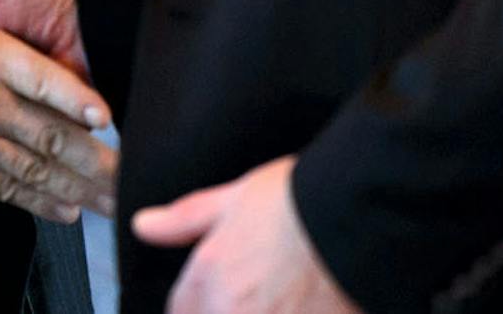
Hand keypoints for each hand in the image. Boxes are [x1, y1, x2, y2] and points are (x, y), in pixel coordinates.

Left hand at [132, 156, 359, 313]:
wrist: (358, 217)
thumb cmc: (297, 201)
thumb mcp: (232, 199)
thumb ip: (184, 220)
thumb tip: (144, 226)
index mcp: (210, 280)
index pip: (181, 311)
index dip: (197, 303)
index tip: (215, 296)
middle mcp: (233, 312)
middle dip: (224, 308)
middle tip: (257, 292)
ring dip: (257, 312)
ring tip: (279, 298)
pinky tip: (301, 304)